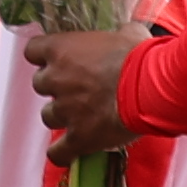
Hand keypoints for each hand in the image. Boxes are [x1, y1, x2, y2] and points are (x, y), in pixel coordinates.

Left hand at [30, 24, 139, 159]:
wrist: (154, 88)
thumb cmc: (142, 57)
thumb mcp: (130, 34)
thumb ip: (118, 35)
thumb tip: (126, 33)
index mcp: (62, 50)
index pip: (33, 50)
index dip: (45, 56)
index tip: (57, 60)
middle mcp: (56, 80)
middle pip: (40, 84)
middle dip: (56, 87)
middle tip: (79, 88)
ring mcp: (65, 110)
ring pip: (48, 116)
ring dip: (62, 116)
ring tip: (83, 116)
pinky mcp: (78, 137)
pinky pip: (58, 152)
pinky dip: (62, 153)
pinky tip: (70, 152)